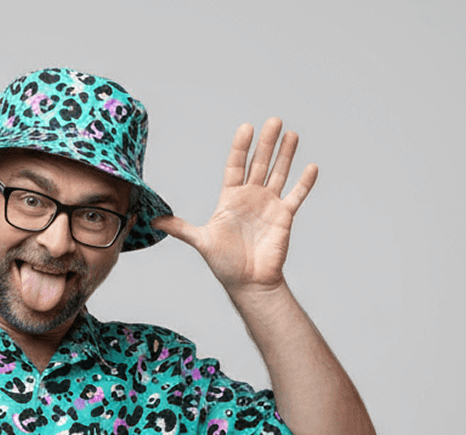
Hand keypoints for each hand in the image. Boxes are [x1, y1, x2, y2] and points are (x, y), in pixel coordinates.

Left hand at [153, 119, 317, 292]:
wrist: (248, 282)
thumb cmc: (225, 264)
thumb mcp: (201, 241)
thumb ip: (180, 228)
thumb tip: (154, 221)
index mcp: (230, 199)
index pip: (236, 166)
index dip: (241, 147)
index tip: (246, 127)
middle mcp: (250, 198)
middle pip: (259, 164)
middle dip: (266, 143)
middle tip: (273, 121)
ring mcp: (268, 205)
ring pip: (279, 174)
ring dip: (286, 155)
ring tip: (291, 134)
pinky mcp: (284, 217)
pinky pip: (297, 196)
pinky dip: (304, 183)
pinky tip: (311, 167)